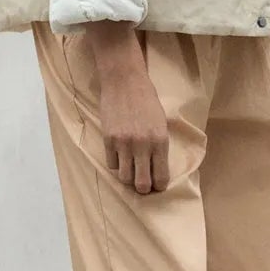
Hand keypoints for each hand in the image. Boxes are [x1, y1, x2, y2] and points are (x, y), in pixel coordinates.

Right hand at [98, 68, 170, 193]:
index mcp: (160, 141)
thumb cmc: (146, 99)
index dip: (159, 186)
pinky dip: (116, 164)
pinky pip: (111, 164)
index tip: (157, 186)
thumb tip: (156, 167)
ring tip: (130, 171)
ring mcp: (123, 144)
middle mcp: (142, 146)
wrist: (124, 81)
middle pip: (141, 184)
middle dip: (143, 189)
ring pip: (124, 177)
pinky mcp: (108, 140)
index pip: (161, 176)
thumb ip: (159, 145)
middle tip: (143, 186)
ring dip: (128, 177)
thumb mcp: (160, 122)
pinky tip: (120, 157)